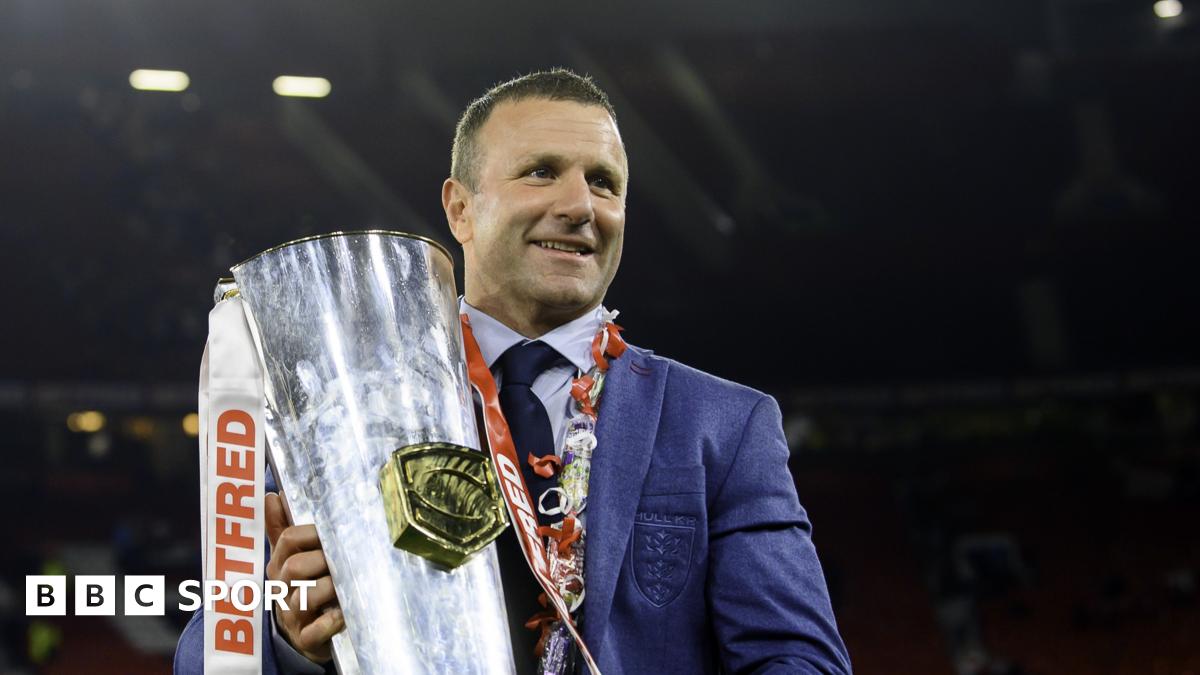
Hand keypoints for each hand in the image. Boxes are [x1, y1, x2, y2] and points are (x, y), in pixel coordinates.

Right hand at [265, 492, 344, 664]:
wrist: (305, 635)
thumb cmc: (301, 588)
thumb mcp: (290, 558)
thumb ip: (282, 529)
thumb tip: (272, 496)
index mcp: (280, 566)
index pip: (287, 540)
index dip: (311, 532)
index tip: (330, 531)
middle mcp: (282, 590)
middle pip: (294, 567)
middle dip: (320, 560)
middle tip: (341, 558)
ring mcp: (293, 616)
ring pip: (304, 598)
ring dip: (328, 587)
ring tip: (345, 584)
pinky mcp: (306, 639)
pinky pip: (315, 631)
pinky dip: (330, 623)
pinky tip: (343, 614)